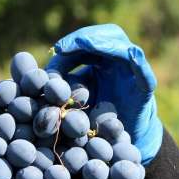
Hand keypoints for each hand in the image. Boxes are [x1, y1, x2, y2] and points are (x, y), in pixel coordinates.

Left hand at [46, 24, 162, 164]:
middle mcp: (119, 62)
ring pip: (124, 48)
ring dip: (105, 44)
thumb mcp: (73, 98)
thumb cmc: (94, 119)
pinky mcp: (145, 87)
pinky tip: (131, 55)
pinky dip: (138, 61)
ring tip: (87, 43)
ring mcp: (134, 73)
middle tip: (66, 46)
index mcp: (101, 60)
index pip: (86, 43)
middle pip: (107, 36)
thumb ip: (58, 85)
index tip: (56, 50)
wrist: (119, 142)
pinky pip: (144, 71)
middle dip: (85, 38)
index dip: (72, 42)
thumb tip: (33, 75)